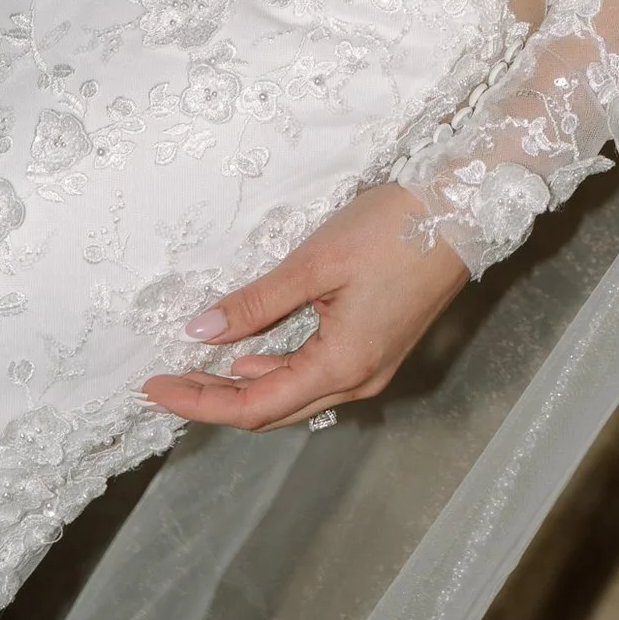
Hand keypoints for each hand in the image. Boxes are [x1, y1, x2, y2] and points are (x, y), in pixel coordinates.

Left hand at [140, 182, 467, 431]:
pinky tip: (252, 354)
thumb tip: (200, 333)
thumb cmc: (393, 230)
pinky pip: (316, 376)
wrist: (464, 209)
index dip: (199, 402)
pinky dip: (276, 371)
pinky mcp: (378, 348)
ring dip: (244, 387)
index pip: (253, 406)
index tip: (155, 387)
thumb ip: (256, 303)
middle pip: (273, 410)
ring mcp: (372, 367)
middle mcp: (358, 379)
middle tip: (167, 380)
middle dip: (215, 400)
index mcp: (342, 365)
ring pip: (294, 396)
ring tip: (199, 368)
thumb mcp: (316, 262)